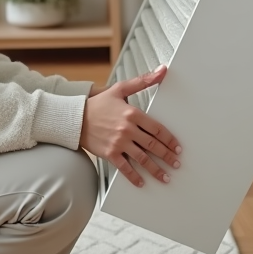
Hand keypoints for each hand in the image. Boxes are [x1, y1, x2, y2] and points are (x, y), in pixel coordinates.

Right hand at [79, 64, 181, 187]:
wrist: (75, 118)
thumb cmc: (98, 104)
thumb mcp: (119, 89)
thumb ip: (142, 81)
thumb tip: (162, 70)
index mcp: (132, 113)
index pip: (157, 129)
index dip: (170, 139)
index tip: (177, 147)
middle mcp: (127, 129)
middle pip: (153, 145)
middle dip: (167, 156)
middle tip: (176, 163)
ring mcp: (118, 142)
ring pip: (143, 158)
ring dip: (156, 169)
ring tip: (166, 177)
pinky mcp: (109, 153)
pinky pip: (125, 168)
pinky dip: (134, 176)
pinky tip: (142, 182)